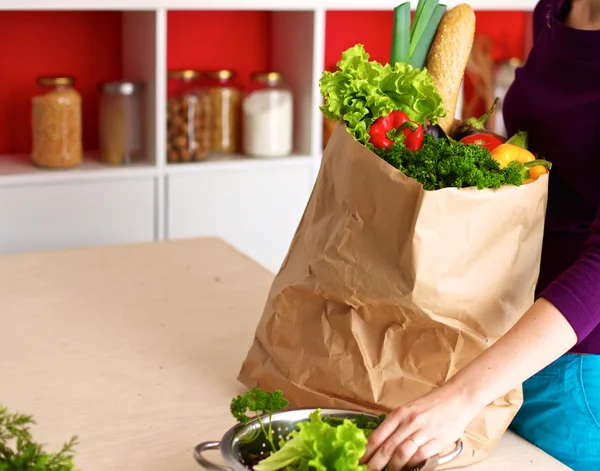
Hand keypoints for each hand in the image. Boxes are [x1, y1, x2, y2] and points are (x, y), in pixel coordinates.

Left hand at [359, 385, 479, 470]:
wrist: (458, 398)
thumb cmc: (433, 404)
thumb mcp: (409, 409)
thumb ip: (396, 424)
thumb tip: (380, 441)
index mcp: (399, 413)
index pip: (377, 436)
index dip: (366, 451)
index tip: (359, 460)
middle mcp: (409, 422)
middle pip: (387, 448)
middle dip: (375, 463)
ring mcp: (423, 432)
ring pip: (401, 455)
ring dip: (392, 467)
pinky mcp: (437, 442)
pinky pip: (419, 457)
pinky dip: (410, 465)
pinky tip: (405, 469)